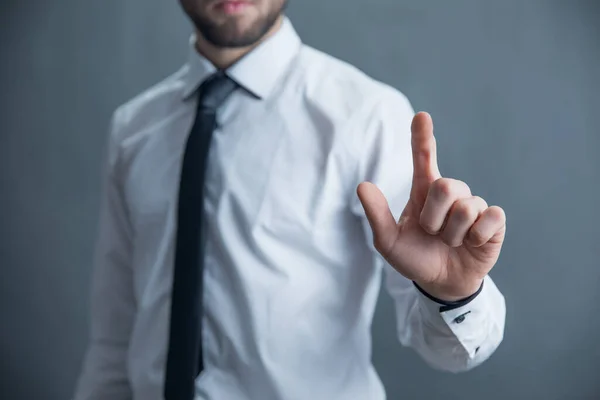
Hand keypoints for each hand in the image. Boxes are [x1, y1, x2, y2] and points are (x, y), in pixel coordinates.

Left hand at [357, 112, 505, 300]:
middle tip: (432, 233)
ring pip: (466, 208)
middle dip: (434, 217)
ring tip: (450, 242)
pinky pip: (490, 218)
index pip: (423, 158)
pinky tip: (472, 243)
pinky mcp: (493, 222)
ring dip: (453, 234)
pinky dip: (477, 237)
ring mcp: (473, 206)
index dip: (422, 137)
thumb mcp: (389, 241)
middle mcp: (450, 193)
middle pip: (446, 186)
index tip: (421, 116)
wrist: (440, 284)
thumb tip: (362, 185)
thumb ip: (377, 215)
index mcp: (423, 192)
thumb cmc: (414, 258)